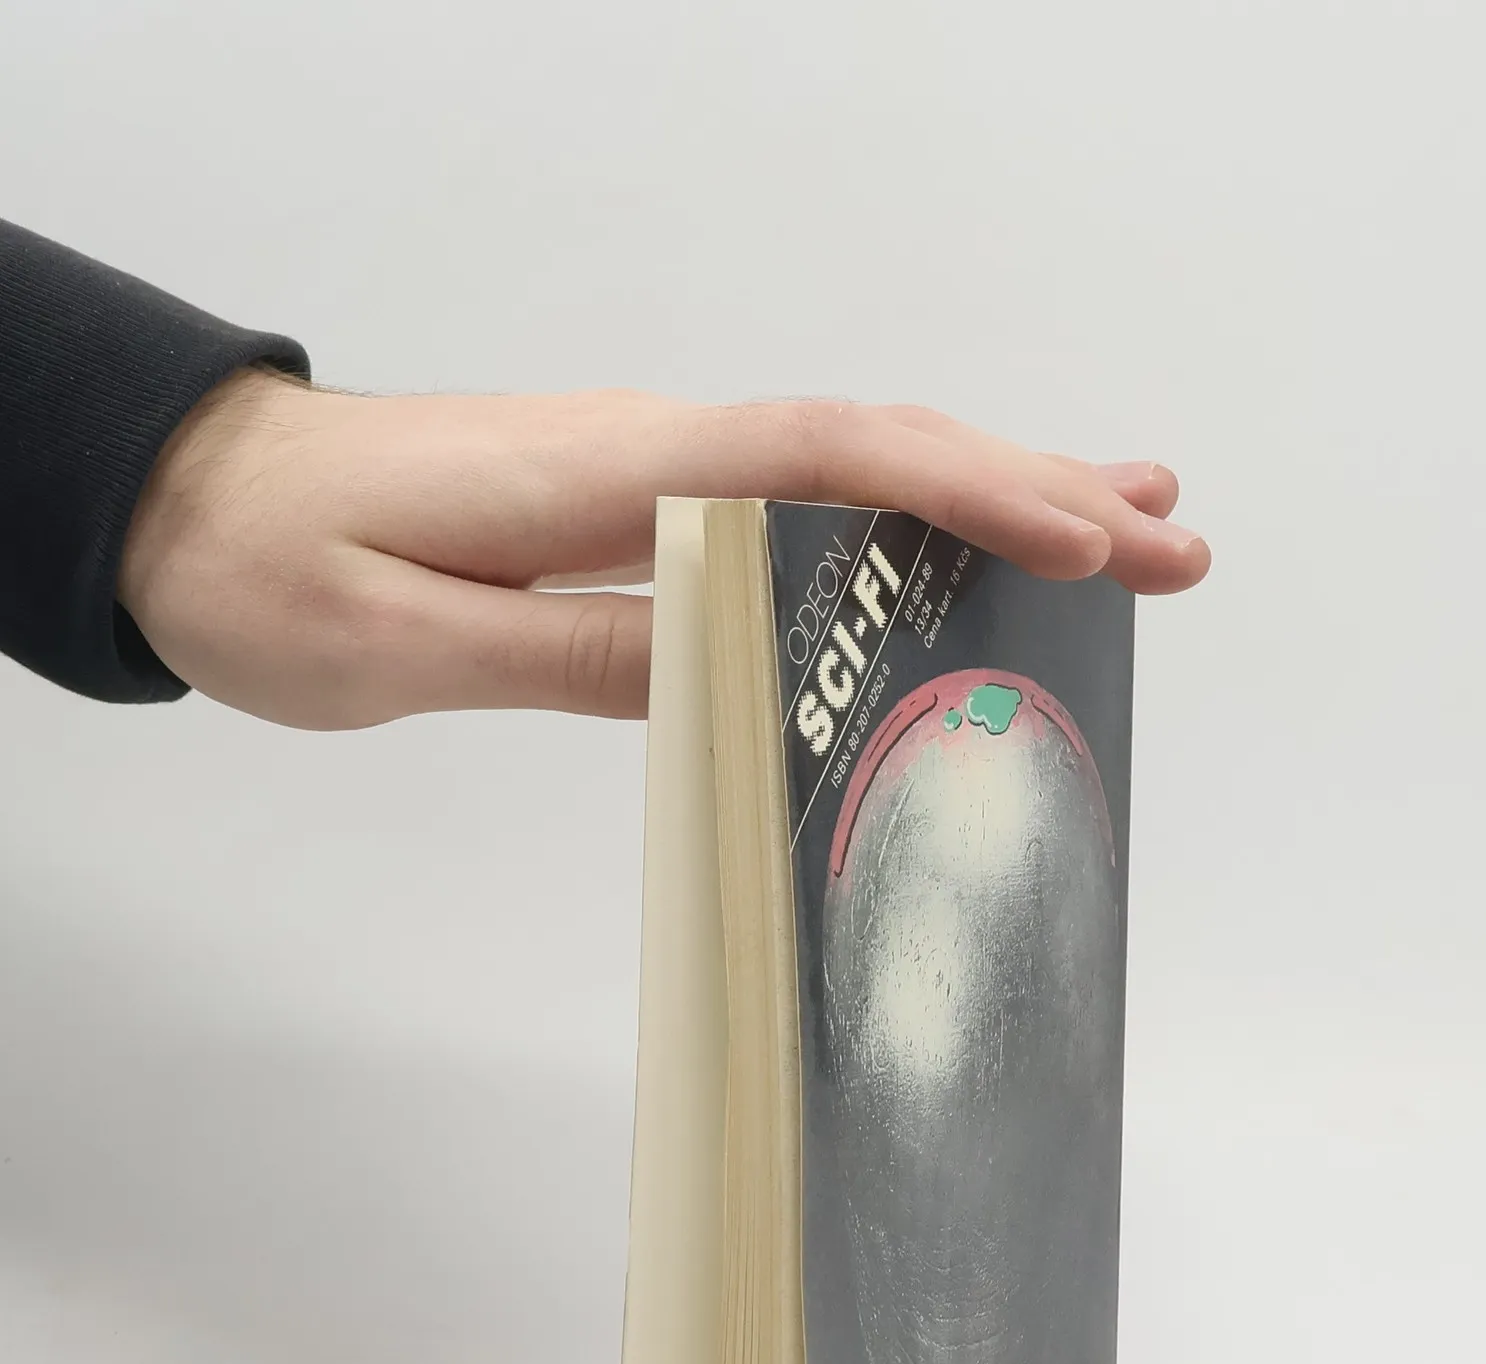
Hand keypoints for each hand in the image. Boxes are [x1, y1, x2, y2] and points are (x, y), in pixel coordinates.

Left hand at [118, 373, 1209, 729]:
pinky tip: (958, 549)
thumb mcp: (404, 639)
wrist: (191, 502)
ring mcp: (662, 475)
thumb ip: (578, 648)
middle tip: (1172, 542)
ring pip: (862, 469)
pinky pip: (811, 505)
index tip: (1079, 539)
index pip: (822, 461)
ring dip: (1000, 493)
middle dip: (1034, 492)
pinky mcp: (651, 510)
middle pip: (880, 451)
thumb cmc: (275, 569)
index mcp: (612, 473)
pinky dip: (909, 519)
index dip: (963, 493)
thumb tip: (741, 668)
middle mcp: (658, 454)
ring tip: (1131, 523)